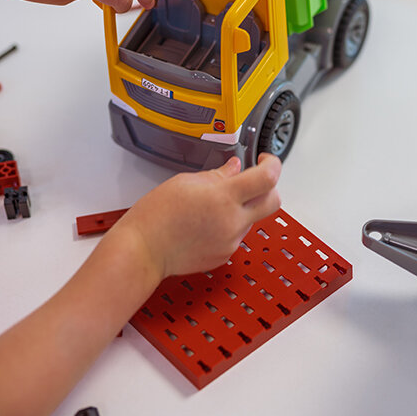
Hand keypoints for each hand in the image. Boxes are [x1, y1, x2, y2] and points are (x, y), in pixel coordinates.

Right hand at [108, 154, 281, 280]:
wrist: (143, 251)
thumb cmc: (156, 217)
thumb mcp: (185, 182)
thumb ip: (217, 174)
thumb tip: (235, 168)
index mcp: (224, 198)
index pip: (267, 178)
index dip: (272, 164)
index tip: (264, 161)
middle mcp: (232, 222)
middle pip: (274, 201)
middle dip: (269, 187)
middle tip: (253, 180)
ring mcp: (231, 241)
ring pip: (253, 218)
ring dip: (243, 207)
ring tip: (212, 205)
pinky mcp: (225, 255)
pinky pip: (237, 235)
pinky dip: (229, 225)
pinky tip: (206, 223)